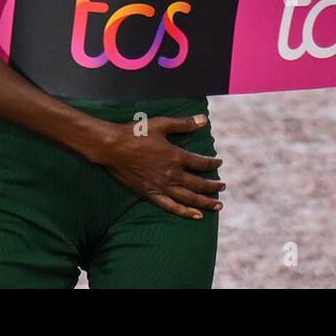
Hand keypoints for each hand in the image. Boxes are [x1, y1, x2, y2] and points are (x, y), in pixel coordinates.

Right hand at [93, 115, 225, 218]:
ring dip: (205, 202)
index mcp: (176, 156)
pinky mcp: (150, 193)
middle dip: (213, 186)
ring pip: (189, 198)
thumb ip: (184, 124)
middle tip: (223, 186)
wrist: (113, 147)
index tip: (219, 163)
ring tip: (217, 205)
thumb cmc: (136, 133)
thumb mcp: (162, 124)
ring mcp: (162, 186)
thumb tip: (204, 119)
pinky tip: (196, 216)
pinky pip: (171, 206)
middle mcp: (172, 174)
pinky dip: (185, 212)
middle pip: (199, 184)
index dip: (213, 163)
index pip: (201, 163)